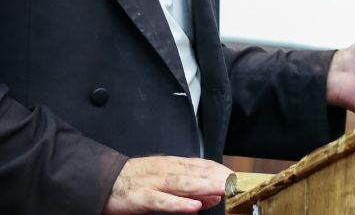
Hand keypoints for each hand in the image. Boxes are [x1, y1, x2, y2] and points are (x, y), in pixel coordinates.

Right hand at [104, 156, 230, 213]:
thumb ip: (190, 188)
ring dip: (204, 186)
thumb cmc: (135, 179)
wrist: (102, 179)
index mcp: (172, 164)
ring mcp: (153, 183)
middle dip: (216, 178)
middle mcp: (165, 170)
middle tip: (234, 184)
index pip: (201, 165)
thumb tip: (213, 195)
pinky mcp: (140, 197)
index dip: (219, 170)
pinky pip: (162, 201)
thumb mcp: (164, 179)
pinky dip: (178, 204)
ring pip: (182, 184)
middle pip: (195, 173)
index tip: (235, 177)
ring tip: (222, 190)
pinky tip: (194, 207)